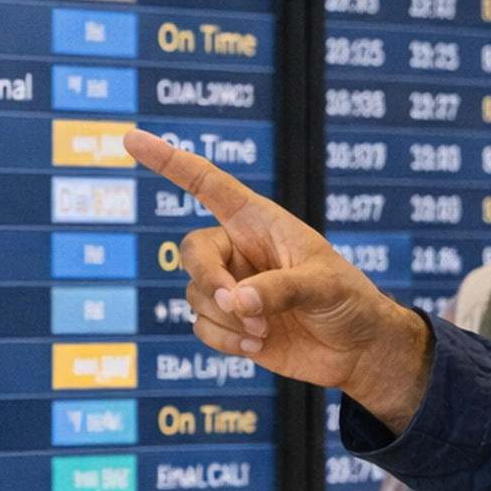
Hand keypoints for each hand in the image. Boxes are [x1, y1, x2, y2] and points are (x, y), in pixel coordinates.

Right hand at [125, 131, 432, 430]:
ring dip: (224, 317)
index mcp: (260, 222)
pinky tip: (258, 344)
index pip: (207, 184)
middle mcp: (240, 250)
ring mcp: (233, 288)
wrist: (358, 350)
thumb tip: (235, 300)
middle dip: (207, 278)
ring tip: (265, 329)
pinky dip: (225, 340)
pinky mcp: (231, 324)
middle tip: (234, 303)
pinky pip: (202, 327)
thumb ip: (281, 288)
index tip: (132, 139)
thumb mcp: (325, 285)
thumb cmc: (350, 300)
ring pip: (196, 295)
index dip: (170, 161)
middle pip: (193, 250)